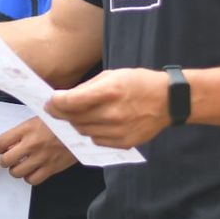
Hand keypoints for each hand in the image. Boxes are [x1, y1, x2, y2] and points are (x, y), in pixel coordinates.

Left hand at [0, 116, 77, 185]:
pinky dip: (29, 177)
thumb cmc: (62, 122)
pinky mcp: (51, 169)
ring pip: (17, 173)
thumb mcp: (41, 116)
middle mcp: (32, 144)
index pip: (1, 142)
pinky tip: (32, 170)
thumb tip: (12, 138)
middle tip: (9, 157)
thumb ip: (25, 128)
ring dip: (16, 170)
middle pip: (6, 160)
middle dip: (5, 160)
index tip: (1, 147)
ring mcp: (41, 158)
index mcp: (27, 128)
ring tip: (20, 165)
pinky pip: (32, 180)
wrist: (83, 131)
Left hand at [46, 68, 170, 148]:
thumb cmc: (138, 83)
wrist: (168, 101)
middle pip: (74, 119)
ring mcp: (119, 130)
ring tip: (78, 115)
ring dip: (76, 123)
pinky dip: (92, 132)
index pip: (70, 102)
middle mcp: (113, 113)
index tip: (50, 101)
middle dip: (61, 113)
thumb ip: (86, 88)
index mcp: (109, 91)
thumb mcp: (111, 75)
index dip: (55, 103)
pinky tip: (96, 123)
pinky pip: (97, 140)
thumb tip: (64, 98)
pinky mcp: (124, 143)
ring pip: (83, 131)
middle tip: (57, 109)